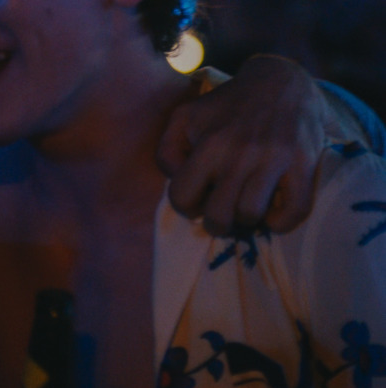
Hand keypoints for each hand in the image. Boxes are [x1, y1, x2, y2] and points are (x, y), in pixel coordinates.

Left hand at [158, 55, 333, 235]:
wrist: (280, 81)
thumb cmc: (225, 108)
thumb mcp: (184, 118)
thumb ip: (168, 151)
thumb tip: (176, 181)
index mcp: (209, 144)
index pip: (182, 198)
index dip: (186, 206)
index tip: (199, 198)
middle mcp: (240, 153)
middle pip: (218, 217)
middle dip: (216, 222)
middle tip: (222, 209)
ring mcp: (274, 158)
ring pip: (251, 215)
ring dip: (246, 219)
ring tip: (245, 204)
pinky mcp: (303, 162)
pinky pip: (295, 210)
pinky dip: (282, 222)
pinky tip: (273, 211)